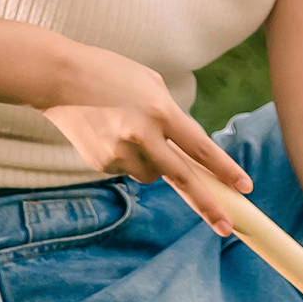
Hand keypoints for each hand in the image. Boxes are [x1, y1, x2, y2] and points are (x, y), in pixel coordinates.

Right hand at [41, 44, 251, 230]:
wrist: (57, 78)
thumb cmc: (111, 74)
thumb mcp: (152, 86)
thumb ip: (173, 117)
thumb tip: (185, 151)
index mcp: (161, 112)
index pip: (201, 148)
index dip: (225, 169)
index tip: (245, 187)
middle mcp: (142, 136)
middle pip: (182, 178)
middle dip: (207, 205)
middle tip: (227, 227)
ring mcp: (119, 153)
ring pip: (152, 174)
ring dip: (153, 162)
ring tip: (129, 130)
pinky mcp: (100, 163)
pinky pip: (127, 168)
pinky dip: (127, 156)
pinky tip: (109, 133)